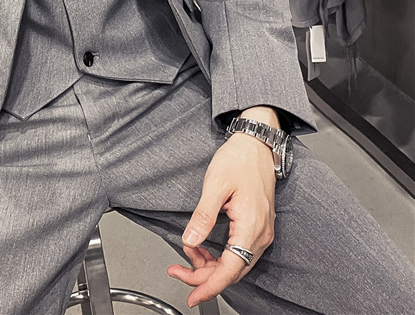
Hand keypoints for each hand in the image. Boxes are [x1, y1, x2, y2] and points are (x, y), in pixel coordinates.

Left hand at [167, 109, 277, 308]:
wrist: (256, 145)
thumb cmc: (239, 159)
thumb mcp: (215, 185)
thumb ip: (203, 216)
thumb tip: (190, 241)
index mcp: (251, 226)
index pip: (230, 269)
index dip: (209, 285)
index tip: (192, 295)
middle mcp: (260, 234)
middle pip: (232, 271)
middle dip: (203, 275)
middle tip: (177, 270)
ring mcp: (261, 232)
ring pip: (235, 263)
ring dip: (210, 264)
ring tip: (186, 253)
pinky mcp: (257, 227)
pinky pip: (238, 251)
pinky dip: (218, 254)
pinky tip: (201, 246)